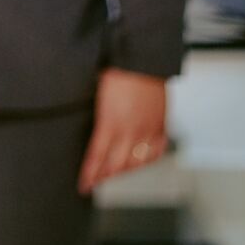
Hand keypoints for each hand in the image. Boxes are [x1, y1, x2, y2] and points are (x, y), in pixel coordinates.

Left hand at [77, 69, 167, 195]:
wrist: (143, 58)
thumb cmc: (117, 70)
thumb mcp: (97, 94)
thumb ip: (98, 119)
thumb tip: (92, 135)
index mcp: (110, 123)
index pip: (97, 157)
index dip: (89, 175)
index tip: (84, 185)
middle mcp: (130, 130)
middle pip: (117, 166)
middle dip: (105, 177)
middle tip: (97, 183)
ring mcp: (147, 130)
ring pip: (137, 163)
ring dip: (125, 172)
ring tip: (115, 175)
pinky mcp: (160, 125)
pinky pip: (156, 151)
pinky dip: (148, 160)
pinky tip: (142, 162)